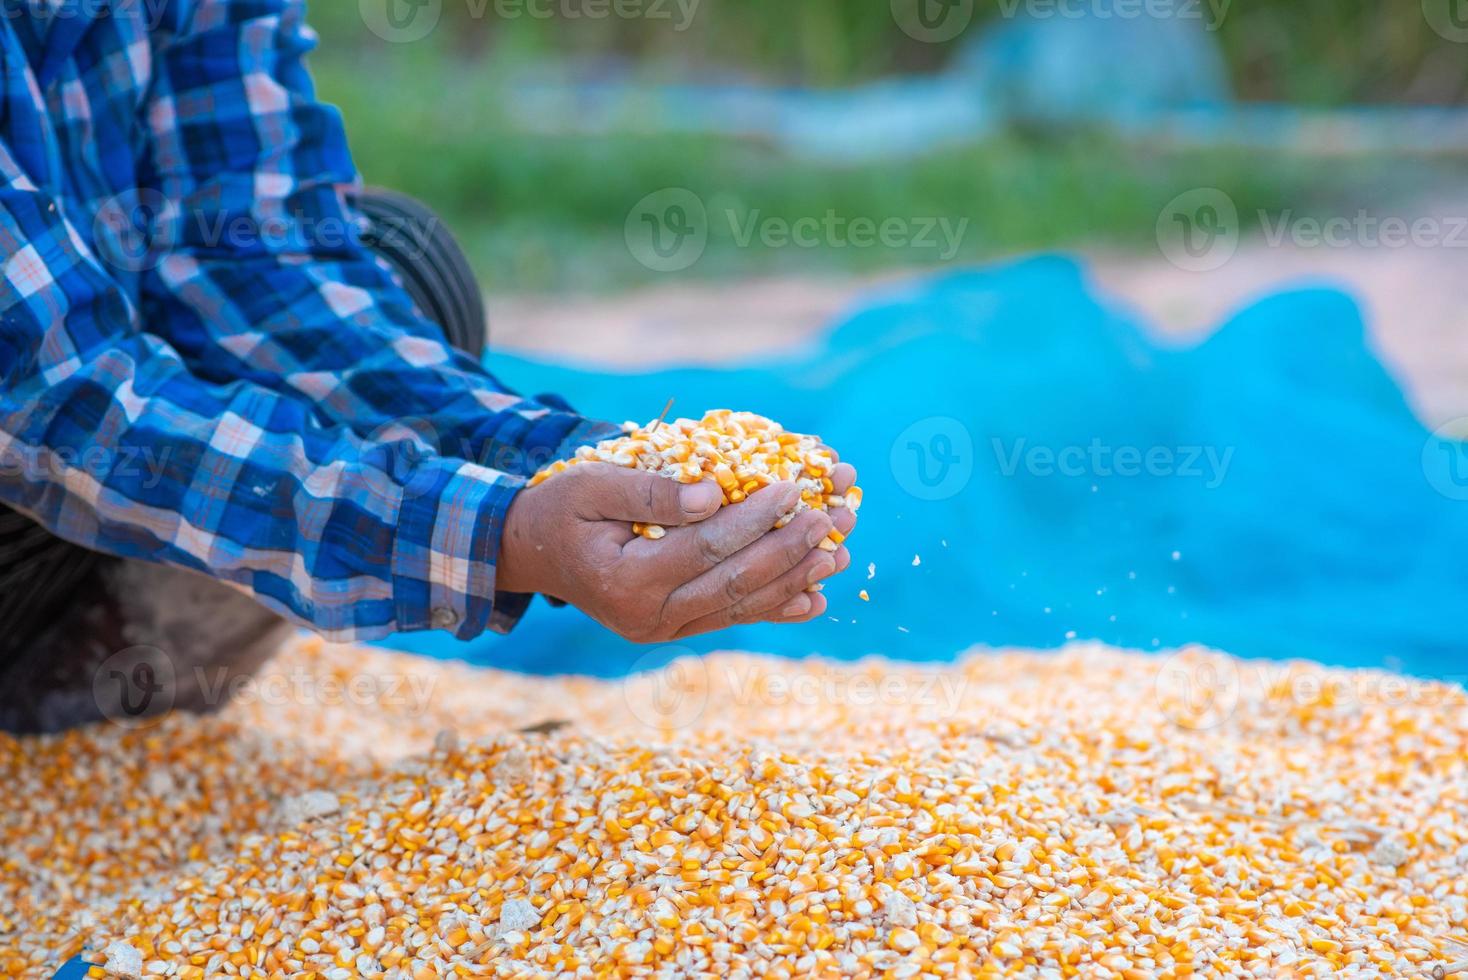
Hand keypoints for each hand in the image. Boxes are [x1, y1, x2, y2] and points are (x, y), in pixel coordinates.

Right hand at [498, 463, 852, 641]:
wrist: (531, 552)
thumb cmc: (561, 508)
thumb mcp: (593, 485)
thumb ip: (653, 491)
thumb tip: (717, 492)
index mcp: (623, 580)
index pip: (705, 547)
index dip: (754, 518)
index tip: (795, 486)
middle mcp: (646, 617)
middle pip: (733, 583)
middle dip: (790, 550)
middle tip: (835, 518)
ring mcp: (662, 630)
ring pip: (741, 606)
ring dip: (796, 580)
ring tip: (841, 553)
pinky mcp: (675, 629)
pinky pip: (732, 620)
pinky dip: (775, 608)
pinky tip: (815, 597)